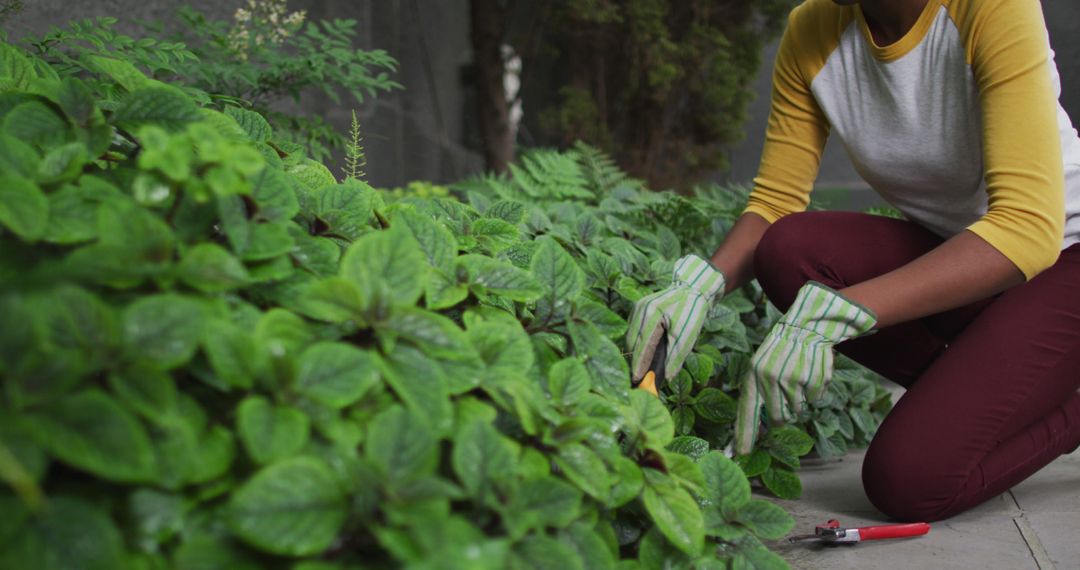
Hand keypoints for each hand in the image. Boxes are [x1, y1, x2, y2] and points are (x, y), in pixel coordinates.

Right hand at [626, 254, 725, 383]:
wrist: (693, 288)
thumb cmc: (692, 310)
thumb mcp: (687, 335)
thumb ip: (676, 356)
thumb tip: (667, 377)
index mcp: (651, 315)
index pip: (642, 345)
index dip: (638, 364)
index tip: (636, 379)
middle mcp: (640, 310)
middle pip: (632, 341)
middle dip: (635, 359)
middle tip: (639, 377)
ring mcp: (638, 307)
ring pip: (632, 335)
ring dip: (636, 351)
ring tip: (642, 367)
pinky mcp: (639, 308)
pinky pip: (634, 329)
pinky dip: (638, 341)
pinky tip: (645, 350)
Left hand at [734, 281, 876, 454]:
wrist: (805, 326)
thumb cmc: (780, 351)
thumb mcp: (762, 365)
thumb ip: (758, 392)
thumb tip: (759, 425)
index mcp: (753, 374)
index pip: (746, 411)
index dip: (744, 434)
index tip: (741, 454)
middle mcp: (770, 378)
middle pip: (776, 417)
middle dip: (781, 416)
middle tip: (785, 399)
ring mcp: (791, 379)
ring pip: (796, 409)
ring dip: (799, 400)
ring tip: (797, 376)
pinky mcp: (811, 379)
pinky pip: (813, 399)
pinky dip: (814, 391)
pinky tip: (810, 372)